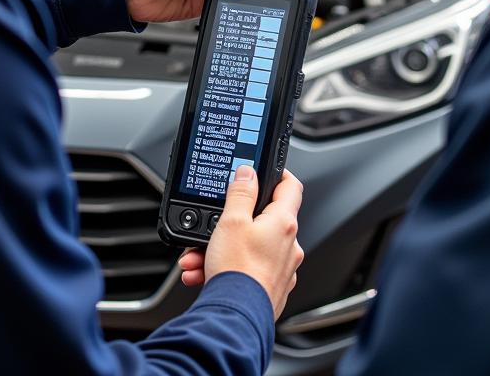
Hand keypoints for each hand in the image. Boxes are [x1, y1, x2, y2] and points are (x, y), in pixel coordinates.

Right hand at [178, 167, 303, 318]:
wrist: (235, 318)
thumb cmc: (237, 271)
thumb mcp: (232, 221)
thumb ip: (241, 193)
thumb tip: (248, 173)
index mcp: (283, 223)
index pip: (290, 186)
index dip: (277, 173)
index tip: (263, 171)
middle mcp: (288, 245)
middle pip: (262, 219)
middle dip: (232, 220)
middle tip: (214, 225)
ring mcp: (281, 268)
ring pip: (250, 245)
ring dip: (222, 246)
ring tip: (199, 256)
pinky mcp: (271, 287)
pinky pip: (248, 267)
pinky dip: (227, 266)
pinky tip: (204, 271)